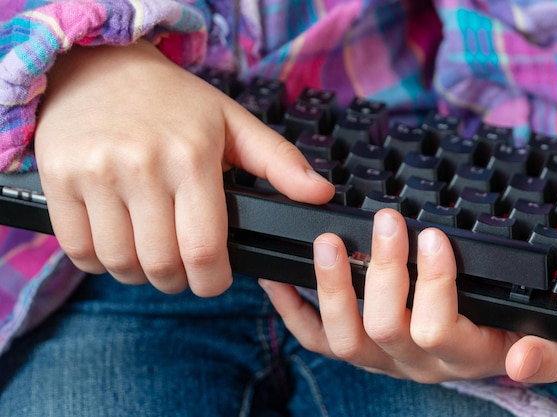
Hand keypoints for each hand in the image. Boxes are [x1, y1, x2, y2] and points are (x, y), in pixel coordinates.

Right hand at [35, 40, 333, 295]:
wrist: (101, 68)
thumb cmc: (174, 102)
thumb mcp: (233, 123)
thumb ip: (280, 163)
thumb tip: (321, 195)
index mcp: (192, 157)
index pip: (205, 249)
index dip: (213, 281)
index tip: (214, 280)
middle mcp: (142, 166)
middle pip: (162, 265)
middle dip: (179, 281)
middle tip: (184, 269)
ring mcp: (95, 173)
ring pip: (120, 263)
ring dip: (140, 274)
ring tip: (152, 255)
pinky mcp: (58, 180)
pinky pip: (78, 250)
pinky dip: (99, 262)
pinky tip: (117, 244)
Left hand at [259, 208, 556, 382]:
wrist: (489, 347)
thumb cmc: (513, 331)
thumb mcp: (549, 341)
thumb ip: (546, 354)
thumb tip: (523, 361)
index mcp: (462, 354)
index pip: (439, 327)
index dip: (434, 283)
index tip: (432, 236)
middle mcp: (415, 361)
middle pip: (386, 325)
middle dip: (384, 270)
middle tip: (386, 221)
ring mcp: (379, 357)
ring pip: (344, 335)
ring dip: (333, 286)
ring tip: (329, 242)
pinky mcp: (353, 350)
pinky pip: (314, 338)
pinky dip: (292, 308)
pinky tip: (279, 277)